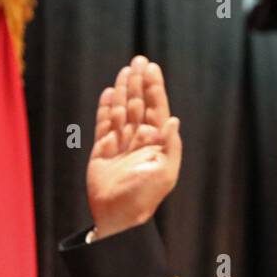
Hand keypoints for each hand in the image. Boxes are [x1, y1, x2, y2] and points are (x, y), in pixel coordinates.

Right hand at [86, 55, 182, 238]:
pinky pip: (103, 123)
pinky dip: (105, 108)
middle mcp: (139, 140)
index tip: (152, 69)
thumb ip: (170, 145)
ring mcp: (121, 143)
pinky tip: (107, 93)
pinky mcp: (102, 149)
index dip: (155, 88)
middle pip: (139, 104)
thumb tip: (174, 119)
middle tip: (139, 60)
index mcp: (157, 143)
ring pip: (121, 110)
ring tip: (125, 71)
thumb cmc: (145, 197)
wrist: (118, 216)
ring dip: (123, 90)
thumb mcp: (165, 172)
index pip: (156, 109)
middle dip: (139, 83)